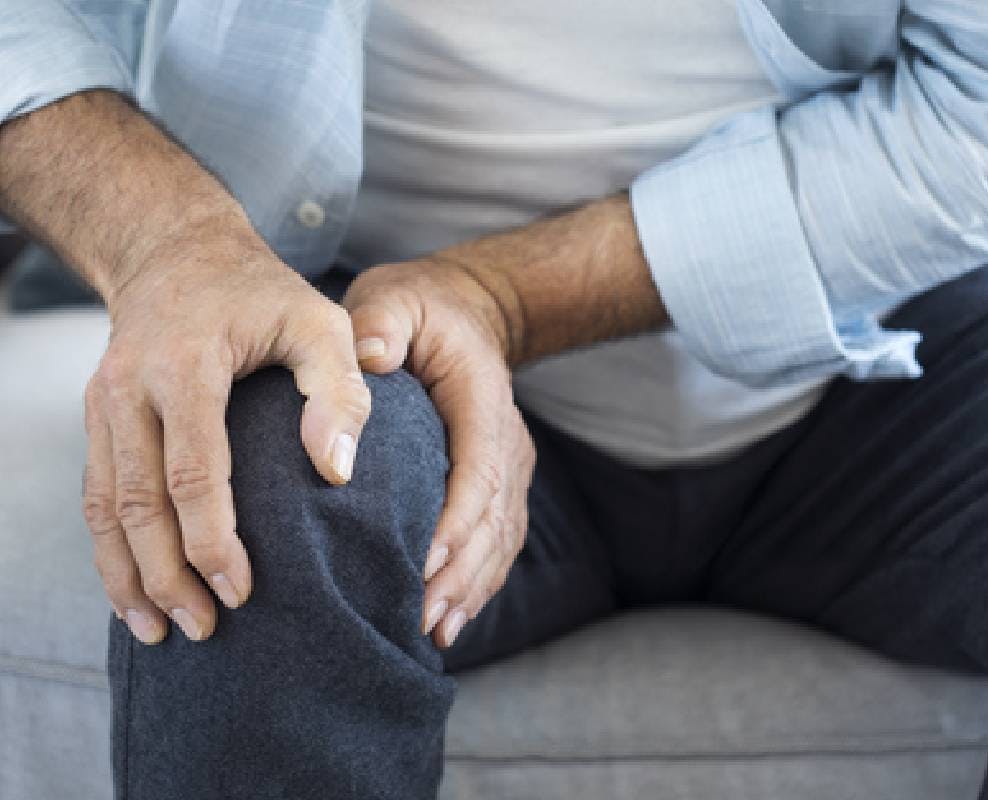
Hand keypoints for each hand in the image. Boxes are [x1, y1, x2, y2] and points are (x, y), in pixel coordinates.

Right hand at [84, 222, 370, 643]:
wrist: (178, 252)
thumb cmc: (264, 294)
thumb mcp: (321, 322)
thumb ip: (339, 390)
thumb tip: (336, 472)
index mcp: (186, 365)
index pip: (192, 471)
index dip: (212, 539)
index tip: (241, 590)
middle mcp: (130, 388)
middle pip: (137, 502)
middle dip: (166, 576)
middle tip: (205, 630)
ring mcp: (103, 404)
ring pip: (103, 508)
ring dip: (128, 575)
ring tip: (160, 630)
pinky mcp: (97, 418)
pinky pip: (95, 495)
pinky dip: (110, 549)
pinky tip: (133, 590)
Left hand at [341, 257, 534, 647]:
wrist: (466, 314)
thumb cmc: (418, 310)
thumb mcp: (394, 298)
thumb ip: (382, 322)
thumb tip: (370, 358)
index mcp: (482, 400)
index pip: (478, 468)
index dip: (456, 519)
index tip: (423, 562)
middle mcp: (506, 439)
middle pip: (493, 517)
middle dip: (461, 572)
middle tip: (421, 617)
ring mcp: (509, 466)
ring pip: (500, 538)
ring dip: (471, 587)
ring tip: (434, 630)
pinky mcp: (500, 484)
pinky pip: (498, 541)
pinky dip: (478, 582)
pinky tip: (450, 619)